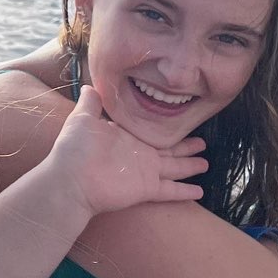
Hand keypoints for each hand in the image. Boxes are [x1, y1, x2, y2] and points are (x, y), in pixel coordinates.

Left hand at [46, 87, 206, 216]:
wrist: (71, 180)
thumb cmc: (75, 149)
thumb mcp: (82, 119)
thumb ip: (91, 103)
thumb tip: (92, 85)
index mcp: (127, 137)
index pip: (151, 131)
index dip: (166, 128)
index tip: (181, 122)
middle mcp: (138, 155)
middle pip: (169, 151)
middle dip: (185, 147)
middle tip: (203, 143)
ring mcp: (143, 173)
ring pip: (174, 169)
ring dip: (190, 167)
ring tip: (206, 164)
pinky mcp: (146, 189)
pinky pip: (170, 190)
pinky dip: (184, 191)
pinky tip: (200, 192)